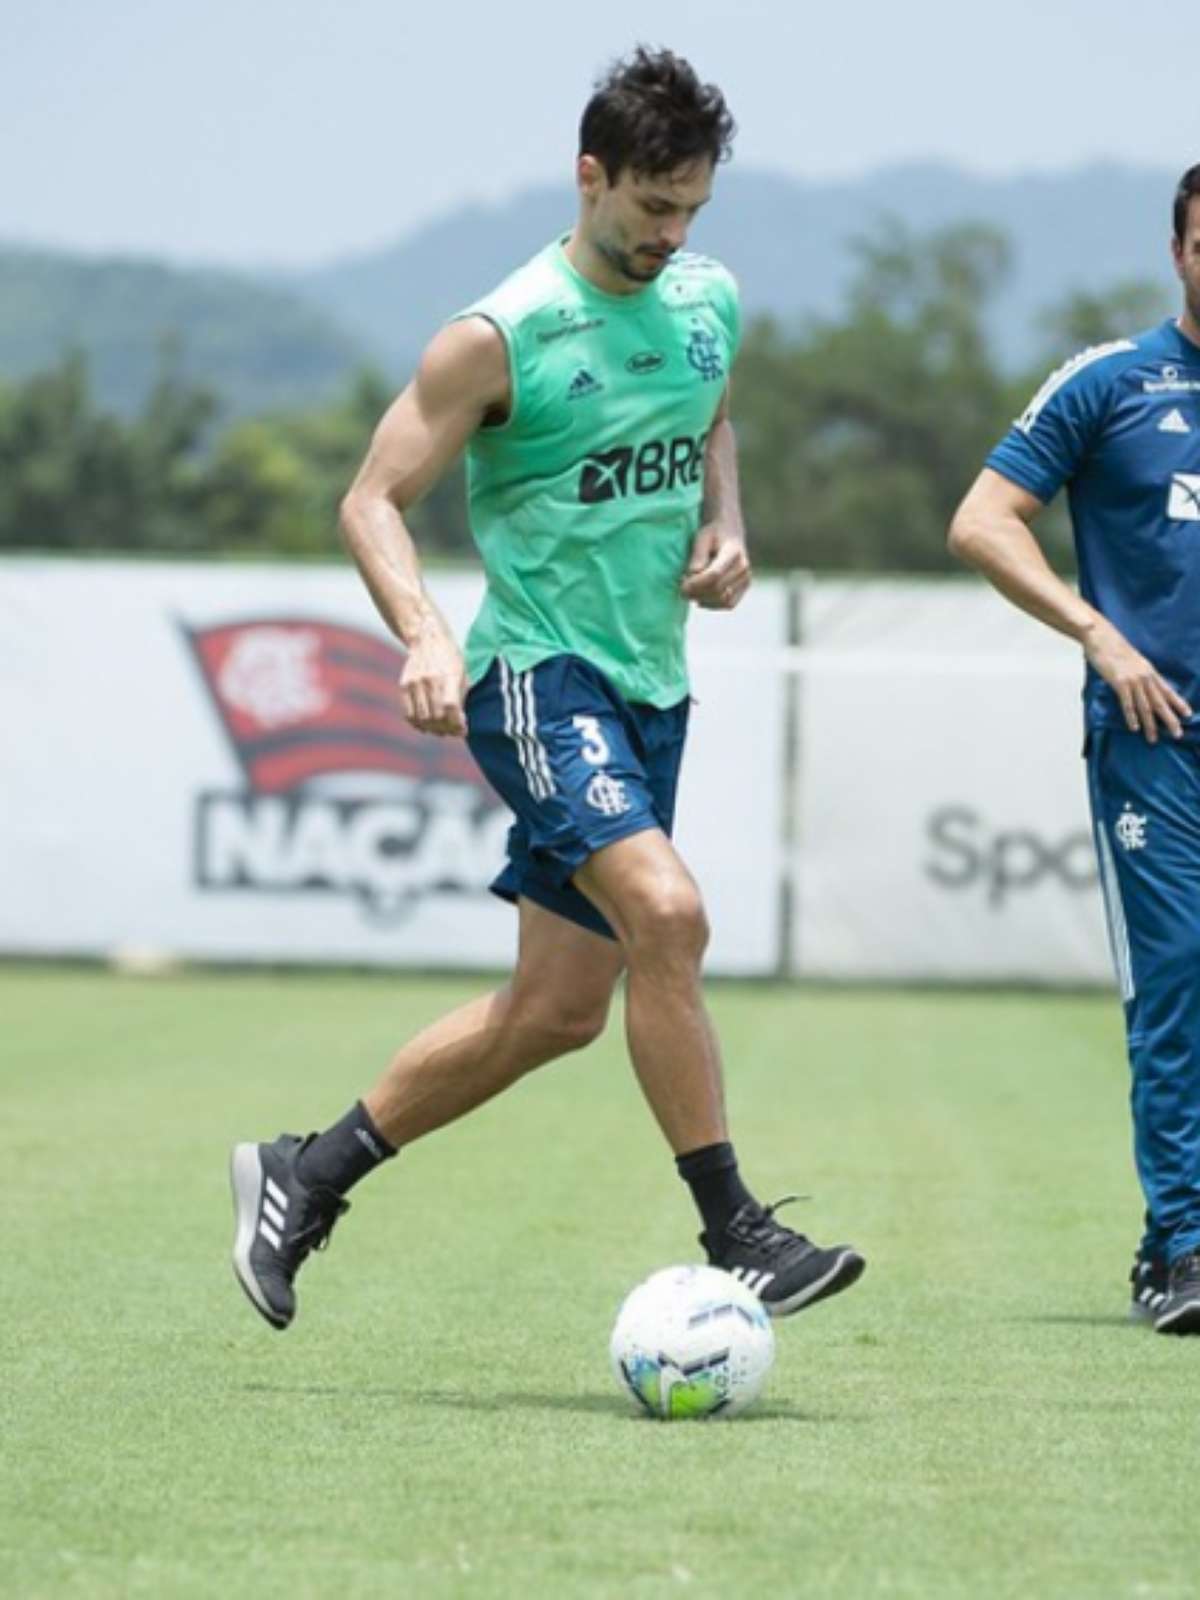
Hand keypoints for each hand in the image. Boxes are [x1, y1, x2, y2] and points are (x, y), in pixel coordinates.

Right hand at [398, 630, 467, 736]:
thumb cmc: (450, 659)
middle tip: (452, 731)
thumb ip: (461, 699)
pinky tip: (426, 725)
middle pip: (436, 716)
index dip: (457, 723)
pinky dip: (418, 724)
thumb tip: (459, 726)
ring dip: (433, 729)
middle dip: (447, 729)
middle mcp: (430, 679)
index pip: (451, 707)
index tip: (463, 730)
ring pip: (422, 718)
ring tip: (441, 730)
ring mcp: (415, 683)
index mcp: (449, 674)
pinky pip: (409, 714)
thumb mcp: (463, 674)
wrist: (427, 639)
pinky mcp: (404, 686)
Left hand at [680, 524, 751, 609]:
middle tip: (682, 591)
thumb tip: (692, 574)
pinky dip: (713, 605)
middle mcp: (743, 566)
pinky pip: (729, 604)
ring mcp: (746, 578)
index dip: (696, 583)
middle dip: (697, 593)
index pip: (714, 574)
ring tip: (690, 594)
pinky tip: (701, 600)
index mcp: (733, 551)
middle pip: (718, 589)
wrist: (729, 532)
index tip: (682, 584)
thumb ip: (698, 556)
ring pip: (723, 600)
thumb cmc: (712, 534)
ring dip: (704, 600)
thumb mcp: (701, 538)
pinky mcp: (745, 586)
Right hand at [1083, 617, 1191, 743]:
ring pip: (1145, 706)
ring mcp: (1133, 680)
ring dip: (1150, 724)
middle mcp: (1145, 676)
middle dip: (1170, 720)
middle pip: (1160, 702)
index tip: (1188, 714)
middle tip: (1177, 734)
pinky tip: (1134, 727)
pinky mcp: (1119, 682)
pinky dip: (1131, 716)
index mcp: (1149, 671)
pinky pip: (1127, 703)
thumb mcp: (1133, 660)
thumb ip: (1139, 672)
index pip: (1168, 690)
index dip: (1179, 703)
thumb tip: (1142, 683)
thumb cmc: (1114, 647)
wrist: (1101, 636)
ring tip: (1153, 738)